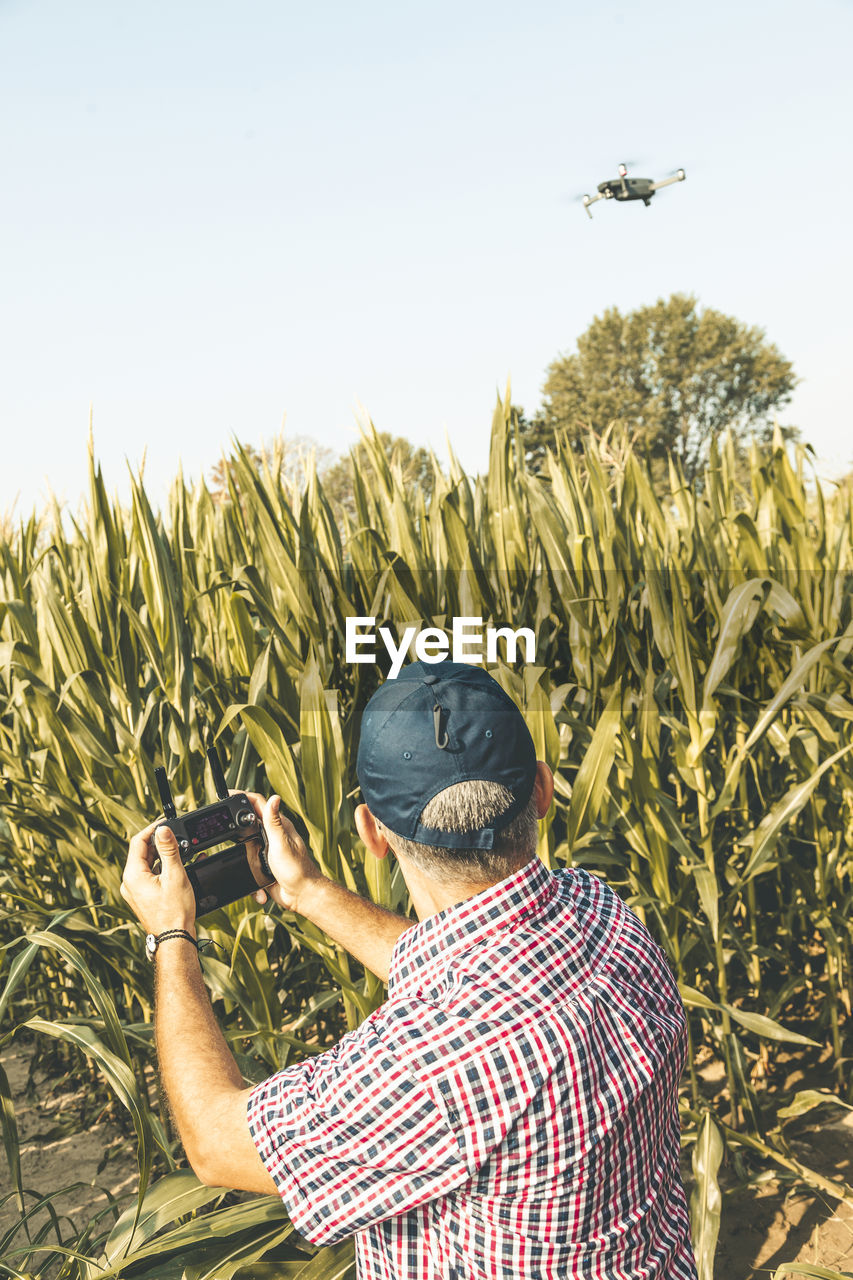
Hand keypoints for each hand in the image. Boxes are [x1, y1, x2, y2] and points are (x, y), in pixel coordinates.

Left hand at [121, 820, 196, 937]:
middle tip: (177, 837)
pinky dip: (162, 869)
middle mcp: (129, 883)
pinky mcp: (142, 898)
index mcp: (132, 875)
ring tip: (181, 852)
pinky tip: (178, 868)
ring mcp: (134, 892)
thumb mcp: (174, 875)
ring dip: (162, 856)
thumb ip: (168, 849)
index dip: (152, 829)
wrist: (175, 938)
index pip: (138, 842)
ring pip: (147, 865)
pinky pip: (150, 877)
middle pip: (142, 853)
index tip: (165, 823)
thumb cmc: (174, 911)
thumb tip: (163, 830)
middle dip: (159, 843)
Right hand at [240, 792, 322, 914]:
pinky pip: (250, 863)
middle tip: (222, 819)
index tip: (228, 795)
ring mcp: (268, 849)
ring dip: (239, 849)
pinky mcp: (264, 864)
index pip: (259, 805)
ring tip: (229, 847)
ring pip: (247, 843)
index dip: (243, 797)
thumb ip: (274, 822)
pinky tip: (252, 876)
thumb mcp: (281, 843)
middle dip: (236, 820)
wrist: (301, 895)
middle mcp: (273, 835)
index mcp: (279, 826)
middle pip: (250, 821)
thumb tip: (275, 797)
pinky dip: (248, 869)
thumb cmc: (296, 869)